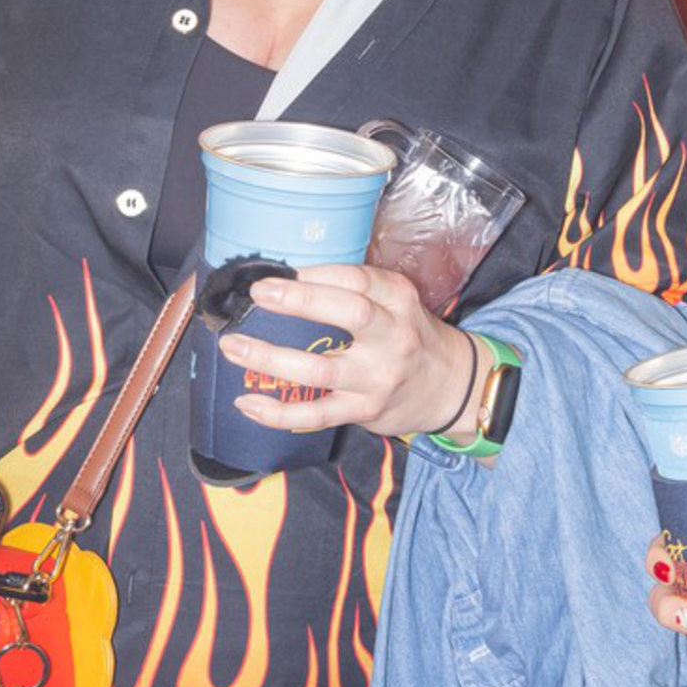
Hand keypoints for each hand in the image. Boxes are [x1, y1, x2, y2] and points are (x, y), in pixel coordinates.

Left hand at [217, 261, 482, 440]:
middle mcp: (393, 336)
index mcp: (398, 300)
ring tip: (234, 347)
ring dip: (271, 358)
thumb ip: (356, 290)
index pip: (356, 279)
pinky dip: (278, 412)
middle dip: (299, 301)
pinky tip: (247, 403)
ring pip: (321, 369)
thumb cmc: (411, 337)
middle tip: (258, 295)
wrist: (452, 387)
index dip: (314, 274)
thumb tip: (290, 277)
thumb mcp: (397, 303)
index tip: (276, 273)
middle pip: (348, 313)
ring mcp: (379, 377)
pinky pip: (316, 414)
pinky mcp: (365, 410)